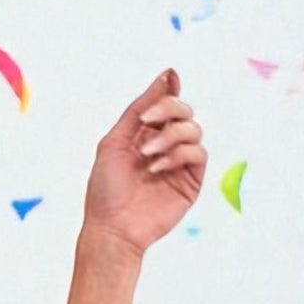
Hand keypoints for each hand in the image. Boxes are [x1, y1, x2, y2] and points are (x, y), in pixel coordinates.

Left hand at [83, 68, 205, 258]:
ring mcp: (179, 163)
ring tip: (147, 154)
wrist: (112, 228)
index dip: (169, 90)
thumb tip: (168, 75)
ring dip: (170, 135)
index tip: (168, 80)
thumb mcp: (115, 141)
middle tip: (147, 120)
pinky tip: (157, 167)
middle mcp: (164, 145)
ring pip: (194, 129)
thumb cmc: (105, 189)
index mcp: (144, 135)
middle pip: (184, 110)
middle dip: (169, 108)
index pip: (166, 103)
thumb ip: (139, 108)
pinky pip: (198, 153)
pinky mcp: (191, 180)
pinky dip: (178, 154)